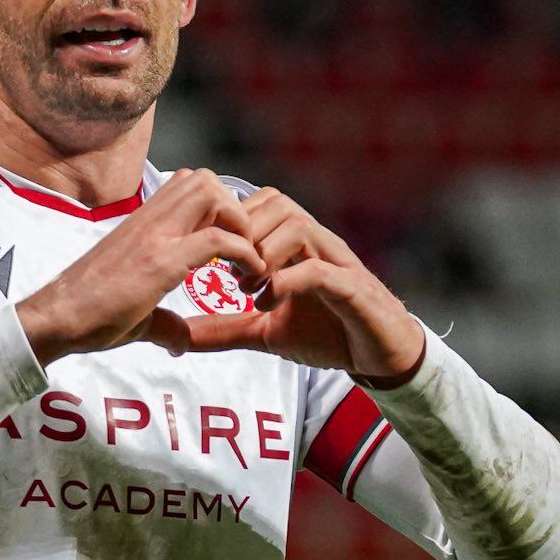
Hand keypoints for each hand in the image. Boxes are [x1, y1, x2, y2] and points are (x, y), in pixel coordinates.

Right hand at [16, 169, 266, 365]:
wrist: (55, 319)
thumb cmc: (87, 315)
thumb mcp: (136, 313)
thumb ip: (165, 323)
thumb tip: (180, 344)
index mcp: (143, 225)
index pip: (187, 184)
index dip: (218, 207)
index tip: (230, 244)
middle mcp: (149, 222)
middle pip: (205, 179)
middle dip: (234, 208)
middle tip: (241, 247)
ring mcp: (154, 238)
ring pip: (211, 193)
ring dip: (239, 222)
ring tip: (245, 259)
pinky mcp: (160, 262)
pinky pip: (218, 239)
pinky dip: (245, 253)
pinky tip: (250, 276)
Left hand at [179, 188, 423, 383]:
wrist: (379, 357)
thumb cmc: (328, 334)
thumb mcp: (265, 333)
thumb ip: (226, 328)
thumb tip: (180, 337)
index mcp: (296, 245)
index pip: (260, 203)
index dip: (231, 223)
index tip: (211, 258)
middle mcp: (318, 243)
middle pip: (276, 202)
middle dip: (243, 233)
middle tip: (227, 271)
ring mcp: (337, 262)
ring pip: (297, 225)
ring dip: (263, 254)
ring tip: (248, 289)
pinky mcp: (353, 289)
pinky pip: (319, 270)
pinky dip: (286, 282)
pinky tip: (267, 304)